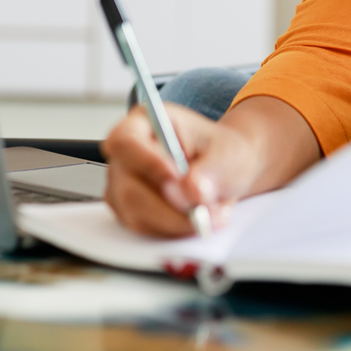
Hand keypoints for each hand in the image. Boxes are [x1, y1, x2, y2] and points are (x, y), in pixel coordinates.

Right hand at [101, 103, 265, 237]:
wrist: (223, 172)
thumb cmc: (220, 153)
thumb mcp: (227, 153)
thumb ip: (211, 170)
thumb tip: (192, 191)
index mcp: (145, 122)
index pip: (126, 141)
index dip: (147, 161)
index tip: (176, 176)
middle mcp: (127, 154)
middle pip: (128, 187)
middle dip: (171, 205)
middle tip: (207, 209)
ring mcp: (123, 183)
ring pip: (136, 213)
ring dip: (177, 220)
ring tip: (211, 212)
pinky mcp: (129, 210)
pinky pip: (144, 227)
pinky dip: (173, 228)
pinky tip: (196, 217)